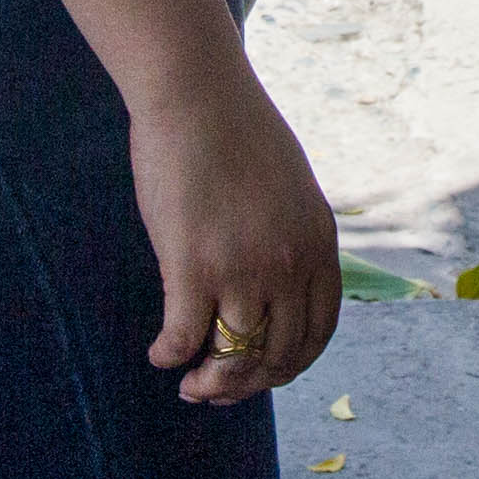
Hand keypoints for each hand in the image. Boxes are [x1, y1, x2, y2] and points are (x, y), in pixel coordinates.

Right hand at [130, 78, 341, 404]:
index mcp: (318, 245)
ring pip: (234, 357)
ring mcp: (243, 269)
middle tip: (213, 386)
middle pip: (278, 355)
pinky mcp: (194, 266)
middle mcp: (289, 264)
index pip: (317, 333)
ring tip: (187, 379)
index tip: (259, 372)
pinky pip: (184, 336)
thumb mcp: (289, 188)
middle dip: (246, 383)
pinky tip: (159, 351)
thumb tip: (273, 281)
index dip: (287, 365)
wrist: (197, 92)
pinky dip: (170, 353)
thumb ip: (290, 237)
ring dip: (209, 381)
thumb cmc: (234, 132)